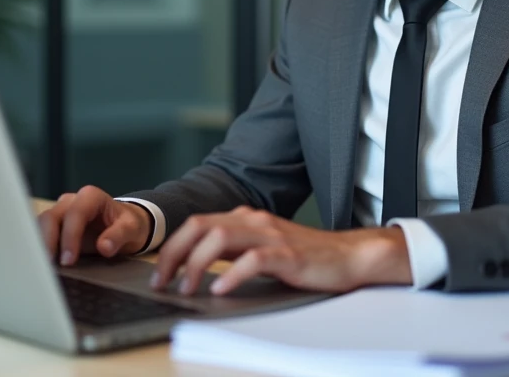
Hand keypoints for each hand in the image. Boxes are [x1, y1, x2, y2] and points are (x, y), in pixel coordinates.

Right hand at [37, 186, 151, 265]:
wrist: (125, 225)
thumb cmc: (128, 224)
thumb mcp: (132, 228)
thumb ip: (119, 235)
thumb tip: (104, 247)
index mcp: (91, 197)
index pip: (75, 213)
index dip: (70, 236)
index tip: (69, 260)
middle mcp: (71, 201)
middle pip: (51, 217)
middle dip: (48, 242)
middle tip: (50, 266)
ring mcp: (61, 212)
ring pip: (41, 224)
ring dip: (40, 245)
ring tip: (43, 267)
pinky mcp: (55, 226)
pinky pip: (41, 234)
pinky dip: (39, 248)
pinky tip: (41, 264)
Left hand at [151, 206, 411, 295]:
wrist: (349, 256)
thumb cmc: (305, 257)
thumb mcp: (263, 249)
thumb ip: (235, 250)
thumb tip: (198, 268)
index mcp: (246, 218)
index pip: (197, 223)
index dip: (173, 246)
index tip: (160, 272)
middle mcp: (255, 220)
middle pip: (201, 226)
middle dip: (175, 254)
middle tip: (163, 281)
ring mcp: (272, 235)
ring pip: (221, 237)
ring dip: (197, 264)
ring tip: (188, 289)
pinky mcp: (289, 254)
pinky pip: (254, 260)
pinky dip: (232, 274)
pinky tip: (221, 290)